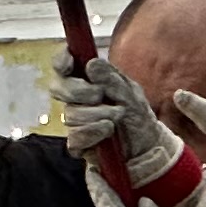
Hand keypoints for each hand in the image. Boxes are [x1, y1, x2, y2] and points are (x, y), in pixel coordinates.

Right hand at [59, 56, 186, 196]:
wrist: (147, 146)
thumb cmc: (137, 116)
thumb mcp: (131, 93)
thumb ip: (111, 79)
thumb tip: (92, 64)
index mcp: (88, 81)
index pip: (64, 66)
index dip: (62, 61)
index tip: (69, 62)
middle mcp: (77, 99)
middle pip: (58, 88)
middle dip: (79, 91)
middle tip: (100, 95)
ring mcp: (75, 121)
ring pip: (70, 114)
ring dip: (97, 114)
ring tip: (118, 116)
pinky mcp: (77, 142)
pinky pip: (75, 136)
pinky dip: (94, 132)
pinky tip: (108, 131)